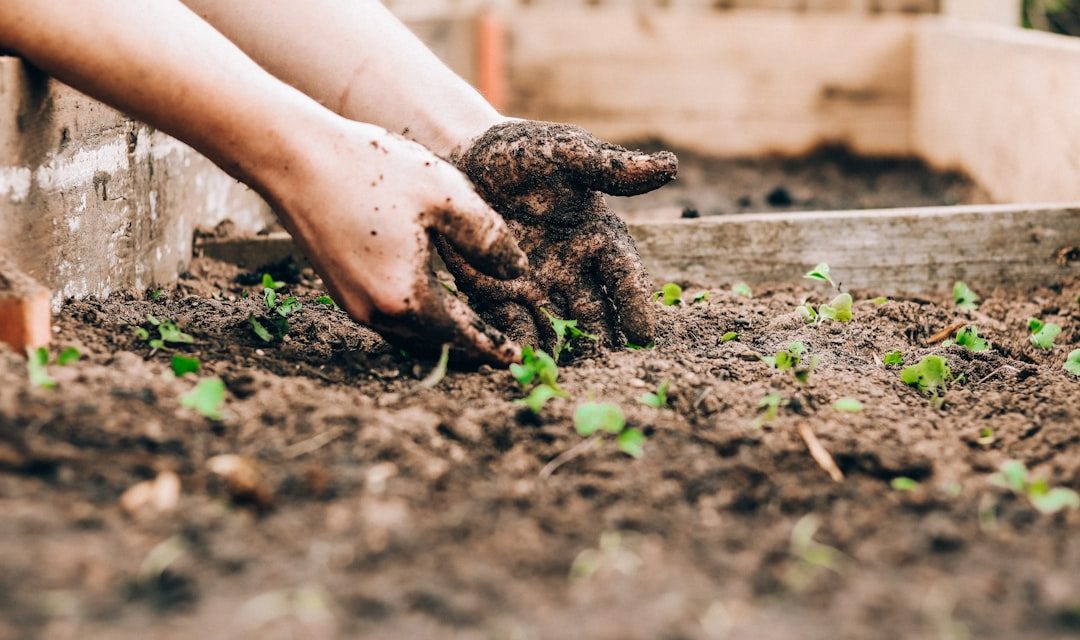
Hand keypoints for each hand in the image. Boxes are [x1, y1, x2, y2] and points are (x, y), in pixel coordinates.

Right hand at [269, 119, 527, 365]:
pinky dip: (416, 319)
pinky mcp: (339, 287)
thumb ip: (488, 238)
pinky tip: (430, 303)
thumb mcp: (446, 195)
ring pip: (408, 334)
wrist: (294, 157)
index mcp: (406, 297)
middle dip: (468, 348)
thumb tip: (517, 271)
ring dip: (440, 336)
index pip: (461, 335)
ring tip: (470, 331)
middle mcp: (375, 312)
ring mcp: (352, 303)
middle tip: (498, 350)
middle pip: (434, 343)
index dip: (491, 346)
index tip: (515, 359)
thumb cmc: (372, 170)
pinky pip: (388, 317)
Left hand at [435, 120, 676, 351]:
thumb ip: (611, 167)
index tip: (643, 334)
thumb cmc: (523, 151)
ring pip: (558, 326)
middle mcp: (573, 268)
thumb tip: (670, 166)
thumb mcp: (566, 153)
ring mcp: (537, 285)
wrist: (463, 157)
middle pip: (595, 312)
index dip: (635, 304)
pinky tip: (523, 362)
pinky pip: (513, 324)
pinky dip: (520, 344)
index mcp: (597, 237)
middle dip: (603, 340)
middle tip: (608, 367)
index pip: (624, 276)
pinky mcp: (499, 294)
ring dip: (564, 350)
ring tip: (568, 375)